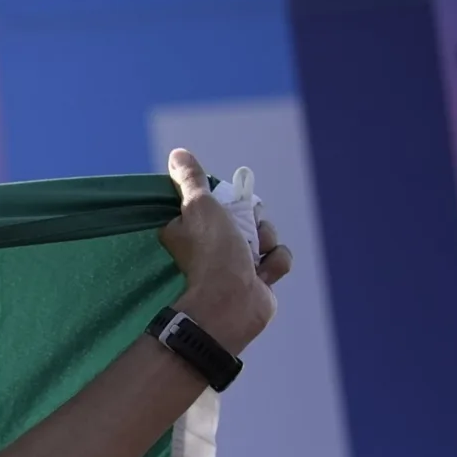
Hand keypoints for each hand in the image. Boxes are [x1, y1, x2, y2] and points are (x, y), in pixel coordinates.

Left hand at [160, 148, 292, 350]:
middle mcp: (212, 245)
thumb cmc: (211, 253)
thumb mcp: (199, 206)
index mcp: (192, 228)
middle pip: (248, 215)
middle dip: (253, 222)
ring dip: (265, 243)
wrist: (231, 302)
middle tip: (243, 232)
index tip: (227, 206)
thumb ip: (190, 180)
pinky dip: (274, 265)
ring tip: (251, 258)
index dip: (229, 202)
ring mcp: (237, 262)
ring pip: (267, 235)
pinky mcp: (259, 278)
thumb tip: (178, 155)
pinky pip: (278, 258)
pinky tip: (261, 276)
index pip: (220, 201)